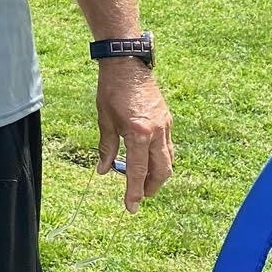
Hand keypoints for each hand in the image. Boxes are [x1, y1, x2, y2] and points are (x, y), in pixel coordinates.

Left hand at [96, 61, 172, 213]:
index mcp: (138, 133)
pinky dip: (161, 159)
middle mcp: (156, 132)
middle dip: (151, 187)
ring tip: (144, 182)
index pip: (137, 171)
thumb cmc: (112, 90)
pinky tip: (150, 161)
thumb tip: (103, 171)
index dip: (134, 192)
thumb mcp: (104, 120)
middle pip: (161, 171)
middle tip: (139, 196)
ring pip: (168, 160)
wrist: (127, 63)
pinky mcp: (167, 119)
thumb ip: (106, 148)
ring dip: (158, 175)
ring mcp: (165, 125)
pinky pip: (168, 146)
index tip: (132, 208)